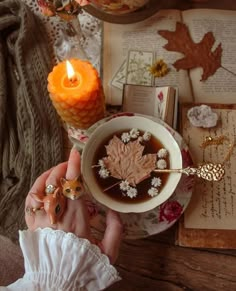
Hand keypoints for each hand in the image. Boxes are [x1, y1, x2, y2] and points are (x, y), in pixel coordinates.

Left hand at [25, 148, 122, 263]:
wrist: (59, 283)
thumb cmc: (84, 267)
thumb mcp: (109, 253)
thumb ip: (116, 230)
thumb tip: (115, 210)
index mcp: (77, 221)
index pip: (74, 188)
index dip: (74, 168)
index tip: (75, 154)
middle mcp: (58, 217)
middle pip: (57, 184)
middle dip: (63, 168)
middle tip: (70, 161)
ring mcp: (43, 220)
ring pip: (42, 189)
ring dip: (50, 175)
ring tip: (59, 169)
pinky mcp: (33, 225)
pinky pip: (30, 201)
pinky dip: (36, 187)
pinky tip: (44, 182)